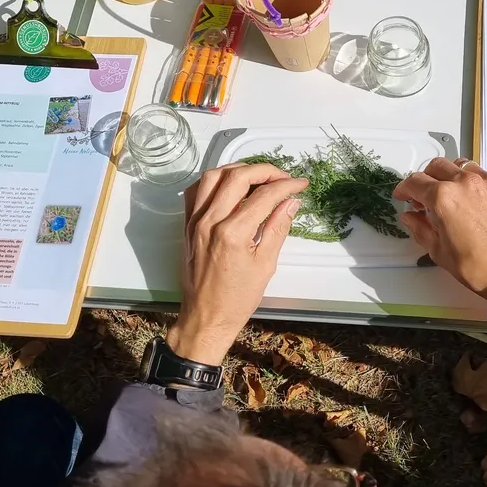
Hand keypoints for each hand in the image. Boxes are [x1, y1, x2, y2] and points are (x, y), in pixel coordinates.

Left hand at [167, 163, 306, 364]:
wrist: (206, 316)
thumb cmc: (237, 298)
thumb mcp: (265, 264)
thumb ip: (277, 228)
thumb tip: (291, 202)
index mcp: (232, 233)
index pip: (263, 195)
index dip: (285, 185)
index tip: (300, 184)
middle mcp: (210, 221)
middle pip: (237, 177)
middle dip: (263, 170)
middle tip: (282, 177)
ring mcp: (195, 221)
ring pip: (213, 177)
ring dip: (237, 169)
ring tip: (258, 176)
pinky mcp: (187, 224)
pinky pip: (196, 191)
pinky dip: (213, 181)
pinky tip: (229, 185)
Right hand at [393, 158, 486, 302]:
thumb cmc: (478, 267)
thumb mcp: (438, 250)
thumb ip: (419, 228)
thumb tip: (410, 217)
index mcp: (443, 197)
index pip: (414, 182)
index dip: (404, 189)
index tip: (403, 196)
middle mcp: (465, 183)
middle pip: (437, 166)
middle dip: (426, 179)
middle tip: (424, 196)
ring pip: (462, 166)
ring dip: (450, 177)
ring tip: (451, 195)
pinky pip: (486, 177)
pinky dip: (475, 185)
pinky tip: (475, 203)